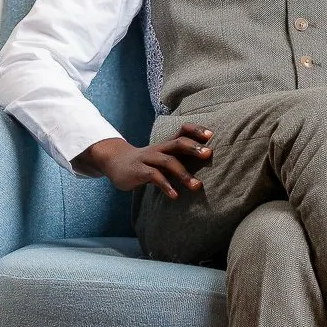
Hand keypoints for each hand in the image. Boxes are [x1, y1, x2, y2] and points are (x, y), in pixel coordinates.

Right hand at [76, 126, 213, 198]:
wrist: (115, 163)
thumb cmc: (145, 163)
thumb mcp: (162, 158)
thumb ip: (179, 160)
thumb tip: (205, 166)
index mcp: (166, 145)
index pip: (182, 131)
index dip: (196, 130)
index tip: (211, 134)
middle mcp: (158, 149)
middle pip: (177, 143)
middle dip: (193, 148)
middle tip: (209, 154)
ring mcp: (147, 159)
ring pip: (167, 161)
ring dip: (183, 174)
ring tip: (197, 186)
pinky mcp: (138, 171)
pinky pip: (154, 176)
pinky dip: (166, 185)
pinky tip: (175, 195)